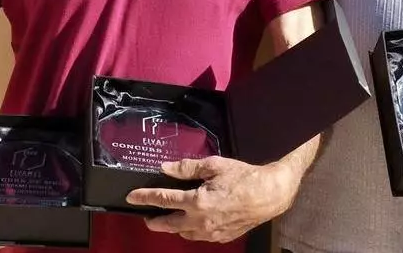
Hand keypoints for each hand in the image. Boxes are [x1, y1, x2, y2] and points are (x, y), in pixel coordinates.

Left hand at [124, 156, 301, 242]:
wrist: (270, 195)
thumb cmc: (244, 177)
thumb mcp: (214, 165)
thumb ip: (187, 168)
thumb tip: (165, 168)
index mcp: (197, 201)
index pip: (163, 200)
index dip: (145, 197)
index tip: (132, 196)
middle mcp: (201, 220)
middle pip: (168, 224)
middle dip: (153, 220)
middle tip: (145, 216)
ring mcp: (211, 231)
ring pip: (183, 233)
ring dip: (173, 227)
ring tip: (168, 218)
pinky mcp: (221, 236)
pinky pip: (199, 237)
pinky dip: (190, 231)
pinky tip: (191, 223)